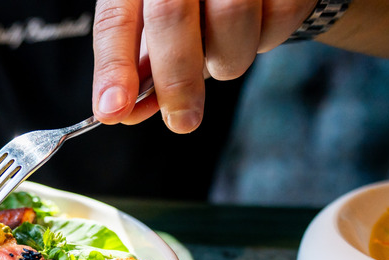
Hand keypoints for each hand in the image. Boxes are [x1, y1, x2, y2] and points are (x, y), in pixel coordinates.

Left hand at [91, 0, 317, 132]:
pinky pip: (276, 21)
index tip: (113, 110)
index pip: (115, 20)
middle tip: (181, 119)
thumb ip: (141, 62)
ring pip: (229, 23)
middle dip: (174, 81)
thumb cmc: (195, 2)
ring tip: (222, 51)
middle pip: (170, 17)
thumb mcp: (157, 18)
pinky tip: (254, 30)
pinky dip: (265, 40)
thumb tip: (126, 111)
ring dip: (225, 62)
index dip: (113, 67)